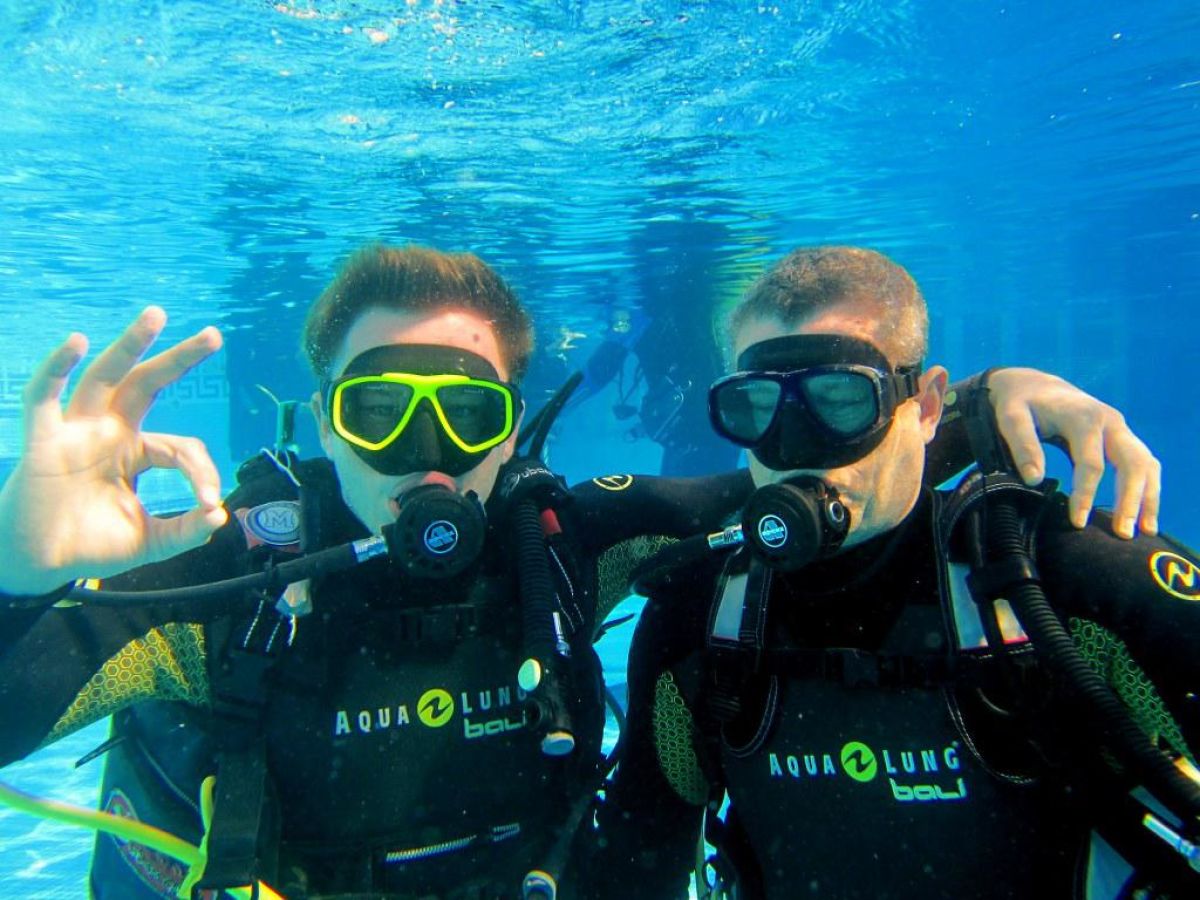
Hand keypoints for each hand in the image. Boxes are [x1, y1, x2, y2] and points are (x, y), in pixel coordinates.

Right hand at [0, 307, 227, 594]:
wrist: (41, 564)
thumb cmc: (92, 545)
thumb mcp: (149, 541)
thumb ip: (183, 531)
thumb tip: (219, 517)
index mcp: (137, 452)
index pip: (181, 448)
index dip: (201, 473)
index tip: (209, 502)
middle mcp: (110, 431)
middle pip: (147, 384)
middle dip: (179, 358)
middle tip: (214, 334)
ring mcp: (77, 431)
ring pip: (105, 377)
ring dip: (130, 345)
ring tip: (157, 315)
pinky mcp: (42, 440)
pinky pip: (44, 396)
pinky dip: (57, 367)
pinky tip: (78, 342)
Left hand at [988, 368, 1159, 538]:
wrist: (1034, 385)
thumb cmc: (1020, 404)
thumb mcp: (1011, 418)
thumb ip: (1022, 446)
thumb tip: (1034, 480)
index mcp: (1084, 417)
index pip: (1092, 463)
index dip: (1086, 494)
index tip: (1078, 522)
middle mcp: (1110, 421)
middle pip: (1132, 463)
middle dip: (1130, 500)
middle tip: (1122, 534)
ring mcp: (1120, 428)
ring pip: (1145, 463)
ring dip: (1148, 497)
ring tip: (1146, 531)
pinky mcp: (1122, 436)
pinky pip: (1144, 463)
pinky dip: (1149, 487)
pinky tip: (1145, 514)